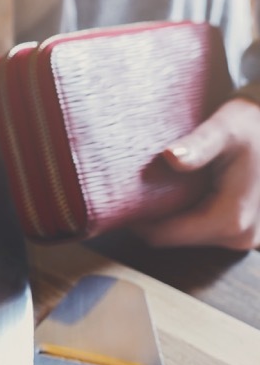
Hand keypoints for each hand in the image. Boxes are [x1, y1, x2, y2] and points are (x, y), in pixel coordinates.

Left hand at [135, 98, 259, 249]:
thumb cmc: (248, 125)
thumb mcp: (222, 129)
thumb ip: (197, 146)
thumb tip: (170, 157)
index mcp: (231, 218)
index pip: (164, 236)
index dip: (137, 219)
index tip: (117, 197)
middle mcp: (240, 237)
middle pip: (173, 239)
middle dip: (152, 216)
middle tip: (134, 187)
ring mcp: (243, 238)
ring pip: (185, 236)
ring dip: (168, 214)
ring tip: (157, 185)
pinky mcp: (240, 232)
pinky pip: (200, 230)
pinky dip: (184, 213)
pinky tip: (177, 190)